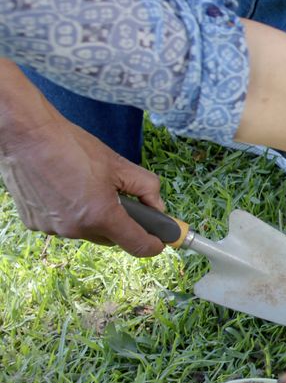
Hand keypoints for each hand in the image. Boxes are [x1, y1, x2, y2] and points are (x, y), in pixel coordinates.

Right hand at [0, 69, 164, 256]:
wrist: (27, 136)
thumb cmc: (72, 146)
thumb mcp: (119, 164)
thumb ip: (147, 188)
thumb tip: (158, 207)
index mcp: (101, 216)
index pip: (138, 246)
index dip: (154, 244)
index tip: (160, 241)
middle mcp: (76, 229)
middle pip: (111, 237)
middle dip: (121, 223)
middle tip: (120, 198)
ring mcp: (53, 229)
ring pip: (86, 230)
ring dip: (93, 217)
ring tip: (85, 186)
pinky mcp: (34, 223)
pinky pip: (63, 224)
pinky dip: (70, 213)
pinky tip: (64, 188)